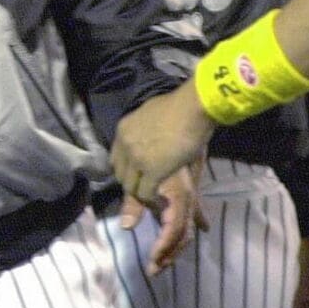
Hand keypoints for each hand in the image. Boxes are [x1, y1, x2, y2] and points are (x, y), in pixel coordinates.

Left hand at [111, 81, 215, 202]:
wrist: (192, 108)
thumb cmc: (179, 106)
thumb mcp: (151, 115)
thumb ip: (143, 128)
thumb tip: (149, 133)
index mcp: (123, 130)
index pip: (115, 159)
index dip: (127, 169)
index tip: (139, 174)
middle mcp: (125, 145)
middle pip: (120, 175)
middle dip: (133, 183)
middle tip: (148, 186)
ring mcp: (137, 160)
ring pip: (130, 187)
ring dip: (142, 194)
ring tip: (155, 196)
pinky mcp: (152, 171)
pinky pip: (145, 194)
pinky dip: (153, 201)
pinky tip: (162, 201)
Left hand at [118, 162, 208, 275]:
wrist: (178, 132)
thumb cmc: (157, 156)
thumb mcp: (141, 179)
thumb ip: (134, 203)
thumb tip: (126, 227)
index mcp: (179, 200)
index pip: (175, 231)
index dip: (164, 248)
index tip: (152, 261)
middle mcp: (188, 202)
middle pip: (183, 236)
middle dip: (169, 254)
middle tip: (153, 270)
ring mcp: (190, 198)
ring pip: (186, 229)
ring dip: (175, 246)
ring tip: (162, 261)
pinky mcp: (188, 194)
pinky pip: (190, 215)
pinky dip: (190, 227)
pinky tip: (204, 229)